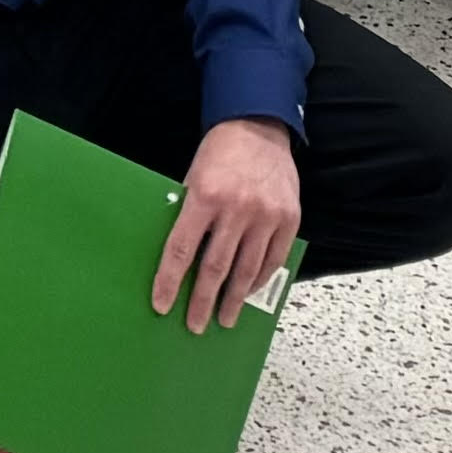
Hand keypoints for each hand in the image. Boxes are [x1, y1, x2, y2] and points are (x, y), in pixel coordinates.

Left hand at [151, 116, 302, 331]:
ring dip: (233, 299)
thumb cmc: (219, 154)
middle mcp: (237, 208)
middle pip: (215, 267)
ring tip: (224, 318)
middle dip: (203, 301)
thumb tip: (179, 258)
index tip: (162, 305)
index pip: (181, 250)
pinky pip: (273, 259)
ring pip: (247, 270)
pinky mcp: (289, 218)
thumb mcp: (193, 178)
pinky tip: (247, 292)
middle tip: (194, 324)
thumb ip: (189, 214)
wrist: (259, 128)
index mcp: (205, 196)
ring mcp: (266, 215)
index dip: (170, 281)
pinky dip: (259, 280)